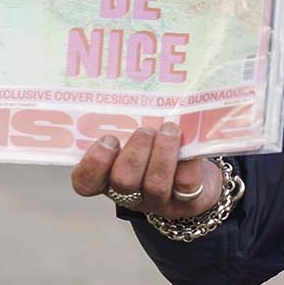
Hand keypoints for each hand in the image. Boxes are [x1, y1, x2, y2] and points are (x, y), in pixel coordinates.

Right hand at [70, 122, 222, 217]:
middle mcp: (130, 194)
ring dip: (162, 152)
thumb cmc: (158, 148)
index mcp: (108, 177)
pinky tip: (190, 143)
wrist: (198, 174)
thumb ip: (126, 122)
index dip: (93, 164)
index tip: (108, 139)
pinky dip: (188, 161)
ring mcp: (158, 200)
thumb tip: (130, 83)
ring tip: (169, 130)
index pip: (86, 182)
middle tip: (145, 131)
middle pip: (123, 182)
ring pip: (155, 184)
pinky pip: (186, 182)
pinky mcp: (187, 200)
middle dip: (134, 153)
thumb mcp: (137, 136)